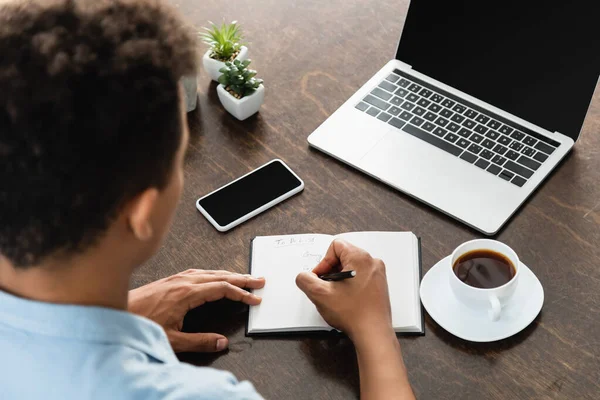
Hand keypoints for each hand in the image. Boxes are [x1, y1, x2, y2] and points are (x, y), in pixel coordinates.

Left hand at [128, 269, 264, 352]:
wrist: (113, 313)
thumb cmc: (139, 325)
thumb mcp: (171, 339)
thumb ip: (199, 341)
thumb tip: (221, 342)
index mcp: (186, 294)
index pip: (222, 289)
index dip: (241, 294)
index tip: (254, 299)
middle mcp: (182, 282)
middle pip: (219, 276)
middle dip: (241, 278)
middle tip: (259, 281)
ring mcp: (176, 279)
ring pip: (209, 272)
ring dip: (228, 274)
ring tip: (242, 277)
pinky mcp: (169, 280)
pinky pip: (198, 272)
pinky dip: (213, 273)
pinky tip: (213, 276)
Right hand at [295, 240, 391, 340]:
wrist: (373, 333)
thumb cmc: (353, 313)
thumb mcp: (319, 294)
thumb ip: (305, 280)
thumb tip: (304, 277)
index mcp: (360, 258)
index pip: (336, 246)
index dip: (324, 262)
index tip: (321, 278)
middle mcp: (372, 262)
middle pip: (344, 256)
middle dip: (331, 271)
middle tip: (327, 288)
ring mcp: (378, 274)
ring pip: (351, 267)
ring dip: (340, 279)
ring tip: (337, 296)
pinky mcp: (380, 286)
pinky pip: (360, 277)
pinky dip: (350, 285)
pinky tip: (347, 300)